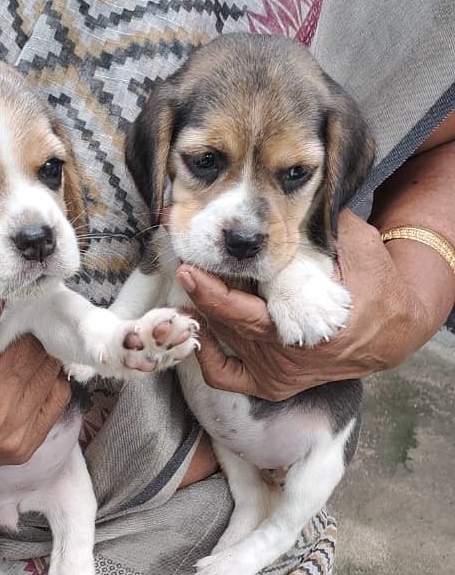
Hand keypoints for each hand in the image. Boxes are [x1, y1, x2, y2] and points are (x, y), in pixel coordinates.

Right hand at [0, 267, 71, 485]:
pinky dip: (48, 375)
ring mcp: (8, 429)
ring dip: (35, 346)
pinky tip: (30, 367)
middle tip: (13, 307)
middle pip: (23, 341)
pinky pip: (56, 393)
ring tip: (21, 335)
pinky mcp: (24, 445)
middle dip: (19, 320)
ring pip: (44, 365)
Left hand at [177, 212, 437, 400]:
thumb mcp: (358, 248)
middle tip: (183, 264)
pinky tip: (198, 323)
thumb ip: (326, 225)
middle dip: (200, 295)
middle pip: (229, 328)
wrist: (392, 332)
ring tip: (188, 283)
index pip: (248, 315)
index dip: (213, 293)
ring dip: (200, 315)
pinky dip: (205, 355)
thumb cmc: (376, 286)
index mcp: (313, 333)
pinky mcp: (270, 385)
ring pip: (222, 347)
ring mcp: (277, 376)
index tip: (190, 270)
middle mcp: (290, 361)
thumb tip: (295, 190)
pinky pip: (224, 377)